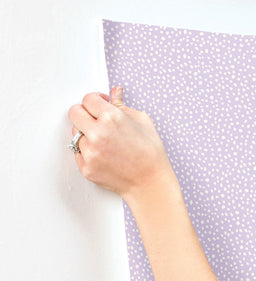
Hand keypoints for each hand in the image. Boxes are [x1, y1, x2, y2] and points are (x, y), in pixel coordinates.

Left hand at [68, 86, 175, 200]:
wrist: (150, 183)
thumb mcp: (143, 122)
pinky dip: (88, 152)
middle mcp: (97, 133)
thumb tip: (115, 92)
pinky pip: (78, 153)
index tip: (100, 106)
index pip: (88, 99)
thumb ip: (123, 105)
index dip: (95, 101)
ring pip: (76, 134)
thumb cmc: (151, 154)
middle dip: (85, 113)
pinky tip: (104, 155)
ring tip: (105, 142)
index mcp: (112, 118)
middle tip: (96, 120)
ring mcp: (90, 152)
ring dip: (87, 135)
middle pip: (74, 113)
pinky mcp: (86, 168)